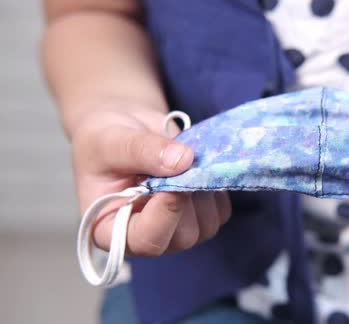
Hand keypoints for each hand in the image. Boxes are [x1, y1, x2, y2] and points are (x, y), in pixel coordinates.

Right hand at [71, 103, 230, 255]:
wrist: (125, 130)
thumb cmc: (105, 141)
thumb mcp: (113, 141)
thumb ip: (143, 150)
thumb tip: (184, 161)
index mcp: (110, 231)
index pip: (147, 240)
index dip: (166, 213)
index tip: (172, 178)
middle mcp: (144, 237)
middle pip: (183, 236)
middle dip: (187, 198)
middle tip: (180, 161)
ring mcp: (174, 230)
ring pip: (207, 225)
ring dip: (203, 190)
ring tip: (183, 161)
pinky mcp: (198, 216)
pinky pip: (221, 211)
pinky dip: (215, 186)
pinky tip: (196, 167)